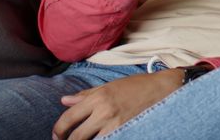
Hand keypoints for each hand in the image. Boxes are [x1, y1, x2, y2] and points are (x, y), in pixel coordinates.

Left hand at [52, 69, 184, 139]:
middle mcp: (104, 112)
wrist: (162, 89)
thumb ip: (86, 95)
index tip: (56, 135)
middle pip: (76, 136)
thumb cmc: (136, 86)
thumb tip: (64, 101)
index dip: (58, 130)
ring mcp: (116, 125)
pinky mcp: (127, 132)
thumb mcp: (109, 86)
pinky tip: (100, 138)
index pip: (68, 118)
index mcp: (98, 98)